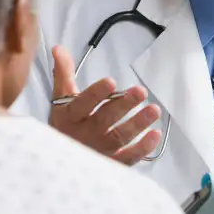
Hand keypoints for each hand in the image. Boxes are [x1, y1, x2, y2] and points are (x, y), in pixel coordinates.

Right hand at [47, 45, 162, 164]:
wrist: (59, 161)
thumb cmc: (65, 124)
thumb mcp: (61, 98)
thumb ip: (63, 73)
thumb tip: (59, 48)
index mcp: (70, 116)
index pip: (82, 104)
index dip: (96, 94)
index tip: (111, 81)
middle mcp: (83, 135)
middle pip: (104, 119)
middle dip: (123, 105)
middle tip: (141, 91)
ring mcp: (98, 151)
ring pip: (118, 137)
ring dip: (137, 124)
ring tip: (154, 110)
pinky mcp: (110, 164)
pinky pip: (127, 158)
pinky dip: (142, 149)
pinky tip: (154, 134)